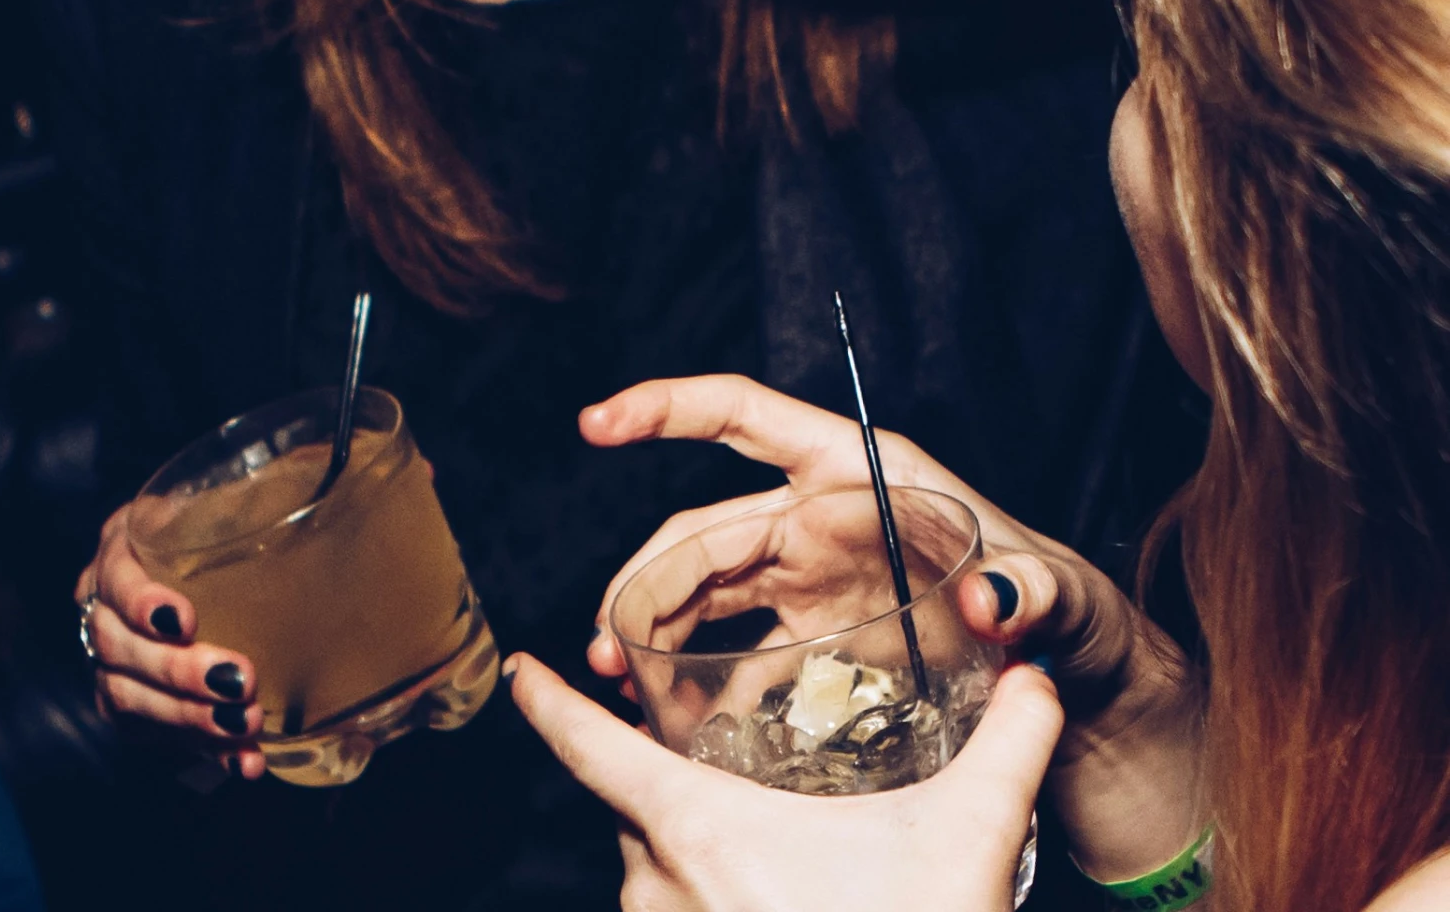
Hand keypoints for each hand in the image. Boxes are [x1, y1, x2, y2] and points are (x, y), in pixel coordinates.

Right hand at [76, 502, 267, 777]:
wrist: (209, 573)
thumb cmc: (230, 525)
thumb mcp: (243, 496)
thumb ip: (289, 482)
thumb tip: (367, 464)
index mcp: (125, 544)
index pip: (115, 573)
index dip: (141, 600)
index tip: (182, 619)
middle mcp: (103, 603)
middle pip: (117, 647)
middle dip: (177, 672)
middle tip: (240, 682)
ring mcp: (110, 658)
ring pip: (127, 698)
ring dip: (187, 718)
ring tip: (244, 724)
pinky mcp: (130, 704)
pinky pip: (154, 736)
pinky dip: (201, 751)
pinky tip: (244, 762)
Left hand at [509, 651, 1058, 911]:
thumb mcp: (970, 838)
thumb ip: (1008, 742)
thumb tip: (1035, 669)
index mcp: (700, 828)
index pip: (590, 749)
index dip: (550, 703)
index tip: (521, 668)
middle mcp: (660, 886)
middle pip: (636, 808)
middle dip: (677, 786)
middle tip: (744, 785)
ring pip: (654, 873)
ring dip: (697, 857)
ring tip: (777, 864)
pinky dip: (701, 903)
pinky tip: (764, 903)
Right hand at [578, 375, 1203, 878]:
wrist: (1078, 688)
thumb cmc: (1078, 615)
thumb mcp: (1066, 597)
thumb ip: (1033, 592)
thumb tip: (993, 595)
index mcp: (862, 474)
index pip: (746, 418)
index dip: (669, 409)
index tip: (599, 423)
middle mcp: (823, 517)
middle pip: (705, 527)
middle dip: (645, 576)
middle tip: (611, 644)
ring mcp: (812, 579)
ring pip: (703, 588)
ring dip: (652, 628)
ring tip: (619, 680)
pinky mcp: (815, 639)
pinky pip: (735, 652)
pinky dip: (695, 679)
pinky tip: (671, 719)